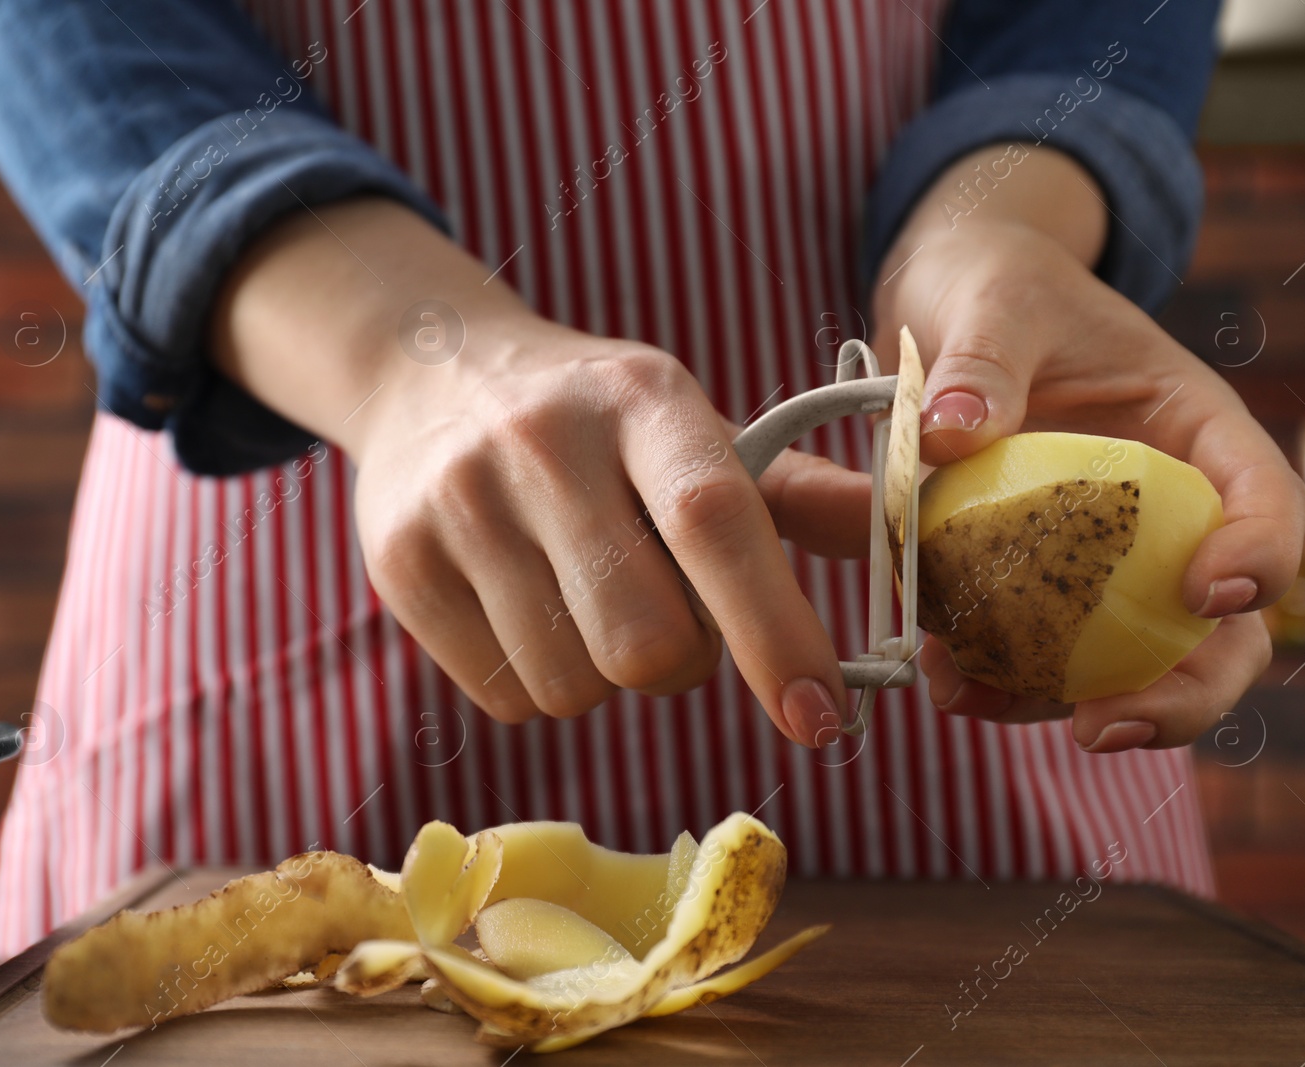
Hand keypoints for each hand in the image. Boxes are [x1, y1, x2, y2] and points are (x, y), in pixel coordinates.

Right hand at [212, 199, 869, 745]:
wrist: (430, 371)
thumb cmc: (593, 421)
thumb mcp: (687, 426)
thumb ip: (793, 494)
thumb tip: (906, 538)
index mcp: (643, 399)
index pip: (718, 522)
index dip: (777, 630)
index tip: (819, 716)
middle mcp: (545, 442)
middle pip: (645, 640)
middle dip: (681, 666)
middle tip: (670, 626)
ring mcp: (461, 502)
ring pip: (571, 683)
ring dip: (603, 677)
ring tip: (588, 604)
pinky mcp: (398, 562)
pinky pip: (503, 695)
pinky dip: (537, 683)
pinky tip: (528, 612)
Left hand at [874, 155, 1304, 752]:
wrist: (947, 307)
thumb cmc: (999, 287)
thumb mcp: (996, 302)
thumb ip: (982, 360)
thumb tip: (951, 431)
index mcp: (1194, 432)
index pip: (1263, 499)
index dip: (1261, 555)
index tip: (1212, 591)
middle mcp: (1165, 510)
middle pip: (1216, 624)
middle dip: (1182, 690)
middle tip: (1108, 726)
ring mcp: (1104, 559)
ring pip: (1128, 660)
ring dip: (1066, 701)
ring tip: (980, 701)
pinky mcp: (1035, 584)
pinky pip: (1037, 650)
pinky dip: (998, 676)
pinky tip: (945, 678)